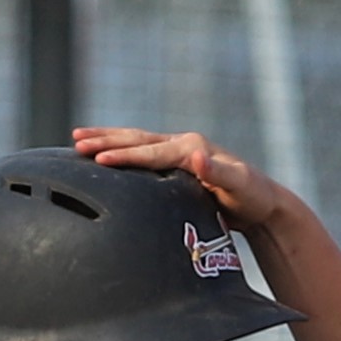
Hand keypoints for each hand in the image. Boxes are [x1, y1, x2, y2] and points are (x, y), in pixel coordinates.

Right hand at [72, 126, 294, 231]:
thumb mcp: (240, 186)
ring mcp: (179, 151)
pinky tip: (106, 153)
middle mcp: (183, 145)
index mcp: (191, 148)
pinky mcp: (178, 162)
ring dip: (108, 139)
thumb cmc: (252, 196)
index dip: (124, 155)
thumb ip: (218, 172)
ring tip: (78, 138)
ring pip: (136, 142)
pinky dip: (122, 149)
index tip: (98, 158)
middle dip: (105, 139)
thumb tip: (197, 155)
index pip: (150, 153)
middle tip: (76, 140)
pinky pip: (143, 152)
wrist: (264, 201)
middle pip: (137, 139)